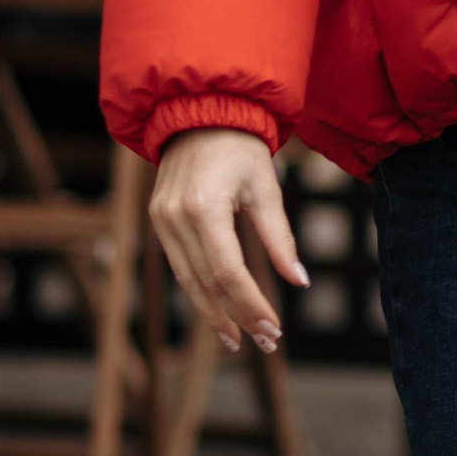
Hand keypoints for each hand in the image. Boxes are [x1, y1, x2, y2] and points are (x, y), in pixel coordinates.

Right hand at [149, 127, 308, 355]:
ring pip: (187, 281)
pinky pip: (180, 266)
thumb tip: (298, 280)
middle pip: (206, 283)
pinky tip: (219, 311)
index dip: (250, 304)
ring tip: (239, 340)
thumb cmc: (241, 147)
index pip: (227, 272)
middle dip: (236, 317)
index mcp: (204, 207)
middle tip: (264, 342)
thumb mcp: (266, 189)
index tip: (273, 329)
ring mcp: (161, 220)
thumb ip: (279, 237)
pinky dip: (200, 291)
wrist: (200, 113)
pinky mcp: (158, 221)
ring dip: (214, 313)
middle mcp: (175, 218)